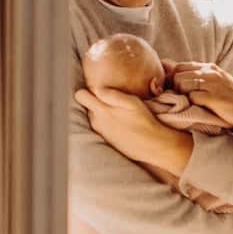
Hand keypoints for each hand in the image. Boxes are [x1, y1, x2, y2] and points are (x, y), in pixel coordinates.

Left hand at [75, 85, 192, 175]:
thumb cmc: (143, 121)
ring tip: (119, 114)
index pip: (80, 96)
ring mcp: (100, 133)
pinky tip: (121, 125)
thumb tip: (97, 88)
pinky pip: (101, 128)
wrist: (151, 145)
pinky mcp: (106, 141)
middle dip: (96, 102)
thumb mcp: (132, 102)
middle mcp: (96, 122)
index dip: (88, 91)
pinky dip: (108, 125)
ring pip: (95, 117)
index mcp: (101, 110)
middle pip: (88, 106)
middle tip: (113, 102)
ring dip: (102, 114)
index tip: (98, 91)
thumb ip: (112, 94)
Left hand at [165, 61, 232, 129]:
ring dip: (183, 96)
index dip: (174, 79)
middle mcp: (209, 72)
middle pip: (177, 75)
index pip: (179, 66)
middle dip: (176, 88)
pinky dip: (192, 104)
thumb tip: (175, 75)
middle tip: (184, 99)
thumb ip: (199, 78)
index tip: (179, 91)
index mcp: (209, 67)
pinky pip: (192, 97)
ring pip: (182, 84)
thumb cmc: (232, 99)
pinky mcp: (214, 97)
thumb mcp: (216, 83)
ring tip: (193, 103)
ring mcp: (212, 83)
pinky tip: (200, 108)